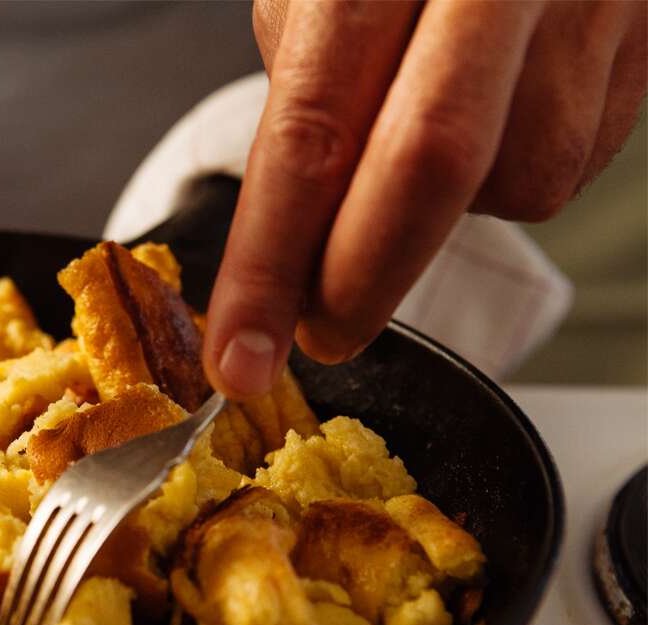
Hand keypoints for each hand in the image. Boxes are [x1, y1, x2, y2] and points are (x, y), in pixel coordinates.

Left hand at [203, 0, 645, 397]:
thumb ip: (308, 80)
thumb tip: (300, 215)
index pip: (312, 134)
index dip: (270, 263)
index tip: (240, 354)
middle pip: (429, 172)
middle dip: (359, 284)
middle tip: (318, 335)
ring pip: (517, 180)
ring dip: (451, 210)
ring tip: (425, 133)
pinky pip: (574, 158)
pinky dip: (516, 168)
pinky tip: (500, 110)